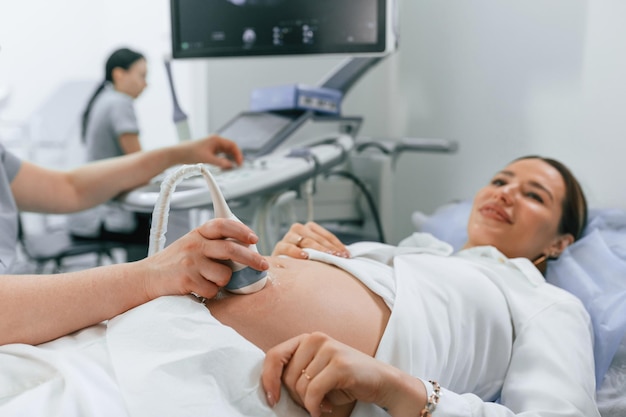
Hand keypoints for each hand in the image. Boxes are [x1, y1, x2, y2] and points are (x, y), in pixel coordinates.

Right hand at [139, 218, 267, 299]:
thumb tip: (246, 250)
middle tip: (262, 266)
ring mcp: (191, 262)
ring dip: (222, 282)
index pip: (223, 224)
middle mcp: (195, 244)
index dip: (241, 230)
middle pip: (232, 250)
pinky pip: (212, 290)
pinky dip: (209, 293)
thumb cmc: (174, 264)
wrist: (146, 278)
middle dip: (252, 259)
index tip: (254, 238)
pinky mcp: (187, 280)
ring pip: (225, 274)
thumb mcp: (191, 245)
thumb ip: (213, 244)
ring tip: (208, 280)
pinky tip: (197, 288)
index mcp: (198, 233)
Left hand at [186, 134, 244, 168]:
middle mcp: (216, 142)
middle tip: (237, 166)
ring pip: (226, 153)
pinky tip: (224, 167)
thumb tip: (230, 166)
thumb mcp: (207, 159)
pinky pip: (221, 156)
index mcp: (216, 139)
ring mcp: (213, 146)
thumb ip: (220, 162)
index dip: (238, 154)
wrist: (179, 154)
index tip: (239, 162)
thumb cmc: (190, 152)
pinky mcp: (210, 151)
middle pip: (230, 149)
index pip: (232, 145)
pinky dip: (224, 161)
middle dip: (235, 158)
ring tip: (231, 168)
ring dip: (229, 160)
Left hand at [262, 332, 423, 416]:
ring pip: (300, 386)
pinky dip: (315, 407)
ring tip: (323, 404)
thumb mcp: (316, 370)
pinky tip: (325, 409)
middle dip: (297, 397)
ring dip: (309, 403)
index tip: (271, 398)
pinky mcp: (340, 364)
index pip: (275, 355)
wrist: (381, 381)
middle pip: (287, 376)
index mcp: (307, 339)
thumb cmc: (345, 379)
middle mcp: (316, 339)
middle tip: (313, 403)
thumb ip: (296, 371)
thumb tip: (269, 388)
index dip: (268, 378)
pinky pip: (313, 392)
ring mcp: (329, 349)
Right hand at [271, 222, 348, 258]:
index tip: (346, 255)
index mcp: (309, 228)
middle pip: (317, 238)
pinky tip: (305, 256)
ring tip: (325, 256)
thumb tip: (346, 255)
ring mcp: (288, 237)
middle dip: (329, 248)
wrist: (282, 265)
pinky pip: (288, 247)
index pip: (326, 235)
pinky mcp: (280, 247)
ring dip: (317, 249)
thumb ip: (328, 251)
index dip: (337, 245)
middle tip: (338, 257)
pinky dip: (297, 251)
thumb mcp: (316, 252)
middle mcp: (298, 229)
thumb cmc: (302, 259)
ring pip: (305, 241)